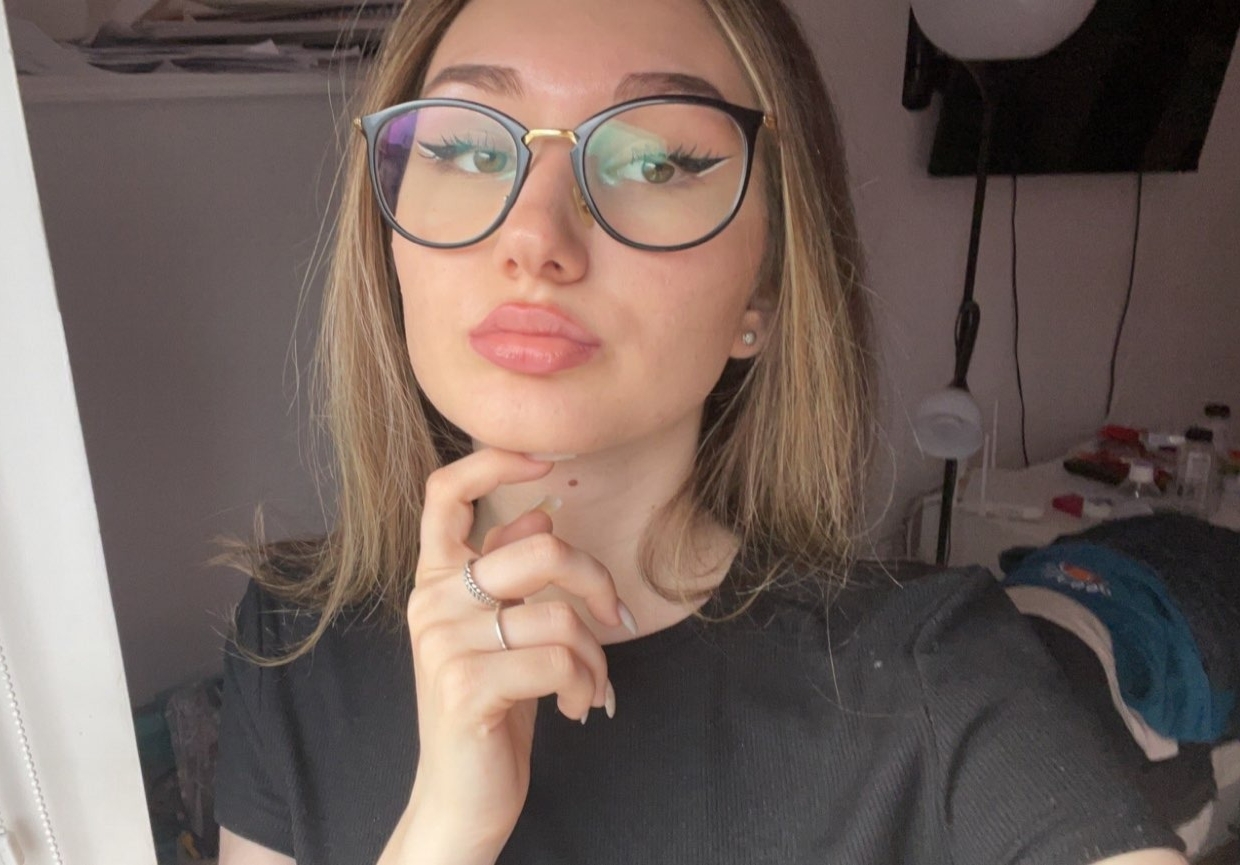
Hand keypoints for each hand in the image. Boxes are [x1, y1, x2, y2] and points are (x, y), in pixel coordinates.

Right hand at [390, 448, 630, 861]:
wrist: (460, 798)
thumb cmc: (491, 707)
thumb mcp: (501, 632)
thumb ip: (508, 571)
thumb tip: (544, 511)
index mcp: (436, 579)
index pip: (444, 493)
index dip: (494, 462)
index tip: (546, 462)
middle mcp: (430, 602)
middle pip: (541, 548)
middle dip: (597, 582)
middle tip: (618, 618)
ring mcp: (443, 644)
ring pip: (561, 615)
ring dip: (597, 657)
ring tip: (591, 686)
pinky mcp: (465, 686)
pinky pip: (559, 660)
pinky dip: (587, 686)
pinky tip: (578, 708)